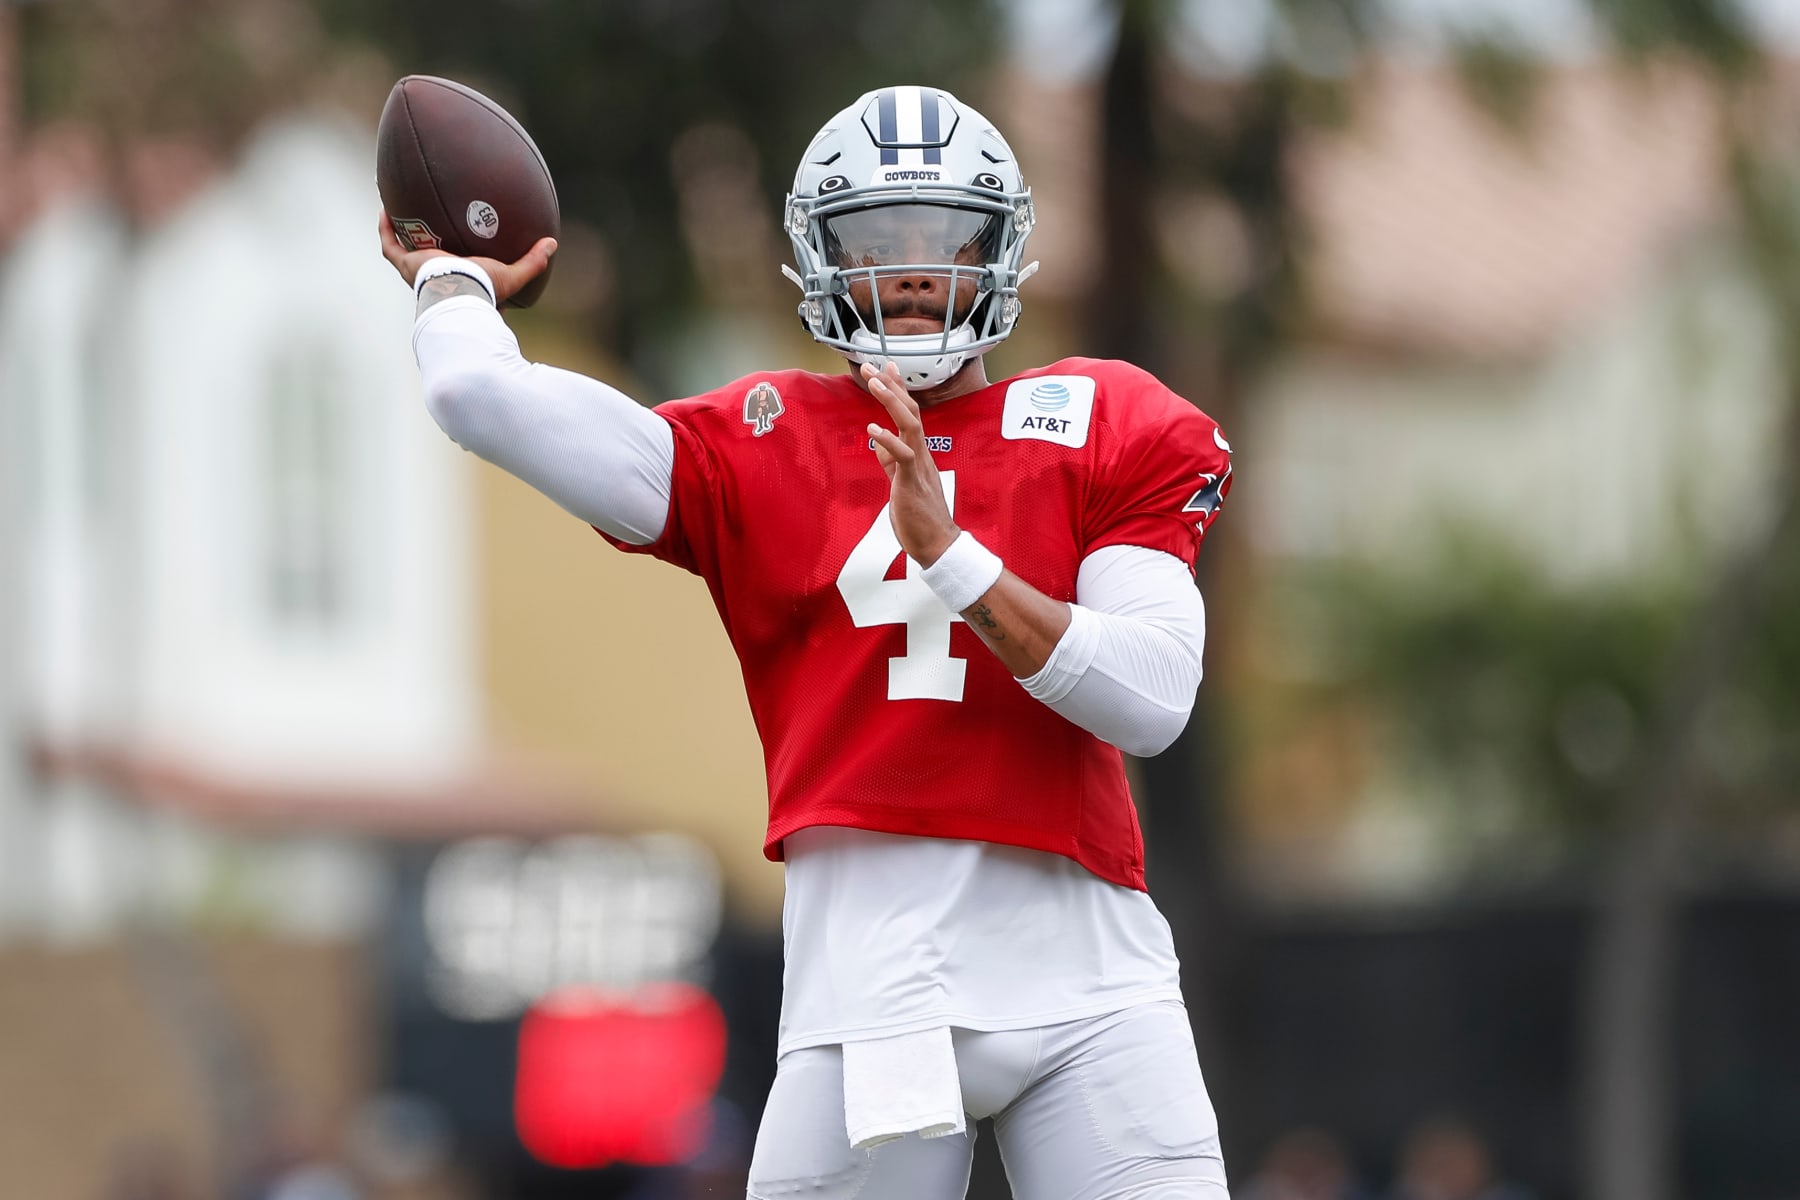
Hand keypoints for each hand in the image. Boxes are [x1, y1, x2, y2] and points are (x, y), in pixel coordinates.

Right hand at [377, 211, 556, 304]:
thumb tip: (552, 243)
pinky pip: (389, 244)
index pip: (457, 274)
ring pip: (403, 251)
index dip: (457, 263)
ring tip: (399, 212)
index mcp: (458, 282)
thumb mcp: (512, 275)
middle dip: (425, 245)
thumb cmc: (484, 289)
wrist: (460, 291)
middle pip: (427, 261)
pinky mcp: (404, 264)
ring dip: (400, 233)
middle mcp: (435, 278)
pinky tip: (386, 208)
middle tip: (427, 225)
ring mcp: (416, 271)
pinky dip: (386, 228)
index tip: (460, 248)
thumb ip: (532, 262)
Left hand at [863, 361, 959, 565]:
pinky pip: (903, 456)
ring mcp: (919, 466)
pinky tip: (873, 429)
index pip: (908, 414)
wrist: (938, 544)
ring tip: (875, 383)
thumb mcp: (900, 483)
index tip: (885, 368)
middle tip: (872, 366)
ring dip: (892, 402)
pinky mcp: (913, 482)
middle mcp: (921, 454)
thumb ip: (891, 463)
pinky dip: (888, 441)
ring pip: (909, 426)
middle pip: (909, 412)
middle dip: (891, 387)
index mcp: (918, 453)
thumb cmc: (920, 517)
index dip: (897, 390)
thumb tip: (879, 444)